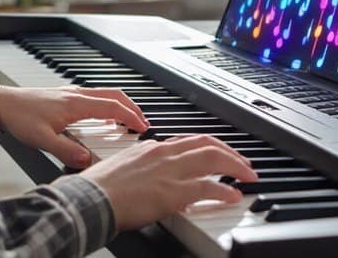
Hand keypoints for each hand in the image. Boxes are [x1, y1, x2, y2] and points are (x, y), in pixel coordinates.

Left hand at [0, 85, 148, 167]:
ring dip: (121, 105)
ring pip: (105, 94)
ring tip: (129, 120)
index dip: (131, 117)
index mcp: (76, 104)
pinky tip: (104, 118)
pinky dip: (108, 105)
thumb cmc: (20, 117)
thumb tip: (86, 161)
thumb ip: (65, 151)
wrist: (3, 104)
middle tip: (143, 122)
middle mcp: (77, 95)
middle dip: (132, 108)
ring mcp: (72, 93)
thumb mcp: (42, 139)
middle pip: (114, 95)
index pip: (112, 107)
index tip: (143, 128)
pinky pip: (95, 97)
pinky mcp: (66, 96)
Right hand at [81, 135, 258, 230]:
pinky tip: (234, 196)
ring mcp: (169, 171)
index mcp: (151, 148)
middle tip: (243, 163)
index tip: (220, 154)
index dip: (210, 146)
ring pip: (213, 159)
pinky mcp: (173, 192)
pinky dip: (225, 191)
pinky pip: (208, 188)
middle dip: (230, 152)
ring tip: (247, 175)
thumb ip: (144, 172)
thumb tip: (157, 185)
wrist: (90, 198)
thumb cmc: (99, 189)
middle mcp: (163, 153)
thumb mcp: (124, 171)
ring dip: (235, 166)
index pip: (188, 140)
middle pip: (207, 143)